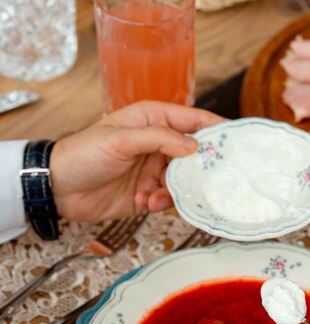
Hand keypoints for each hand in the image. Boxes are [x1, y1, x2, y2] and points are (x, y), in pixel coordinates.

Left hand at [50, 101, 223, 221]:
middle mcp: (157, 144)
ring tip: (160, 194)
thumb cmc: (83, 153)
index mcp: (151, 120)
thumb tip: (193, 145)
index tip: (237, 137)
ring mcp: (153, 169)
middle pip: (193, 153)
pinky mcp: (148, 193)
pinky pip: (169, 198)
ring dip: (178, 189)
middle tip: (214, 177)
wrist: (58, 188)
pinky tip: (148, 203)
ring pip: (184, 179)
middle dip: (202, 166)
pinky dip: (163, 203)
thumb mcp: (120, 140)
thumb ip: (159, 139)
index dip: (214, 127)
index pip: (191, 120)